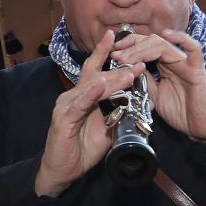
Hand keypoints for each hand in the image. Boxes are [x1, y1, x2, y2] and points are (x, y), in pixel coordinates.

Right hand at [35, 36, 138, 195]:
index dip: (105, 52)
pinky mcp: (62, 120)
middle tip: (140, 59)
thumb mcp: (109, 126)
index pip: (95, 69)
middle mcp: (73, 96)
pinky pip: (78, 104)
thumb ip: (121, 112)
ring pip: (91, 88)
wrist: (64, 170)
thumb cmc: (84, 147)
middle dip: (119, 67)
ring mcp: (66, 106)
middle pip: (98, 76)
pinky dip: (90, 94)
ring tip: (129, 71)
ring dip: (112, 79)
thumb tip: (143, 101)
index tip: (119, 35)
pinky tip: (102, 85)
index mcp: (83, 96)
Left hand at [112, 28, 205, 141]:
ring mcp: (186, 63)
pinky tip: (167, 35)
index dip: (128, 46)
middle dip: (131, 47)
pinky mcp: (197, 70)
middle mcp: (175, 60)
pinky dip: (182, 38)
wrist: (199, 127)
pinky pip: (194, 49)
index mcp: (164, 65)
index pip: (146, 46)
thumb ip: (144, 81)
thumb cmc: (180, 112)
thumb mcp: (153, 96)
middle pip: (152, 42)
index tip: (112, 52)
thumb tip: (127, 67)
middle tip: (115, 56)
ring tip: (126, 58)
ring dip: (142, 49)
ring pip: (164, 45)